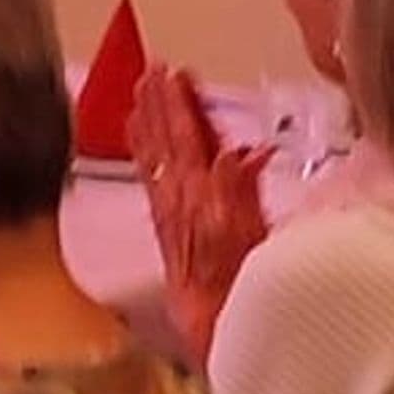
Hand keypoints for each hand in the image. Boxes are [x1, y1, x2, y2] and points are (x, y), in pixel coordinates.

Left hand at [134, 62, 269, 353]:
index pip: (189, 137)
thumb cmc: (244, 283)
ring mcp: (166, 209)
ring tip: (138, 92)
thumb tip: (243, 151)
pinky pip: (146, 174)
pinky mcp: (161, 223)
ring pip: (151, 153)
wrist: (214, 323)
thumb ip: (245, 188)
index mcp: (203, 193)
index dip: (183, 103)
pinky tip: (136, 135)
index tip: (177, 73)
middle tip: (151, 70)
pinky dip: (140, 149)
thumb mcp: (257, 233)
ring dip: (146, 120)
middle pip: (165, 139)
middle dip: (159, 103)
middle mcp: (178, 197)